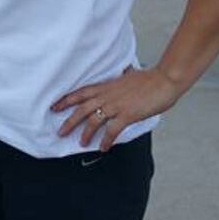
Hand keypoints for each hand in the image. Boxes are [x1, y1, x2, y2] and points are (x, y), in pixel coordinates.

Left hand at [51, 66, 180, 151]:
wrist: (164, 80)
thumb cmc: (150, 78)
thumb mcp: (130, 75)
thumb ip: (124, 75)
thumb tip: (126, 70)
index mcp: (106, 86)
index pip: (80, 93)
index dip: (66, 100)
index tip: (54, 106)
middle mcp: (107, 95)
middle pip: (82, 109)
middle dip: (69, 121)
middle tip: (60, 131)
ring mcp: (116, 105)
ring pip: (94, 120)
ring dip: (86, 133)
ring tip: (81, 143)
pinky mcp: (127, 114)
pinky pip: (112, 130)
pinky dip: (106, 140)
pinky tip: (103, 148)